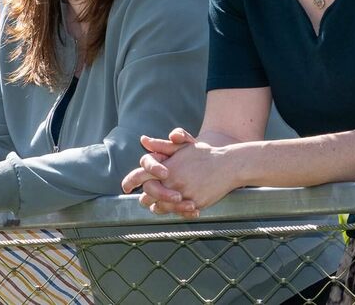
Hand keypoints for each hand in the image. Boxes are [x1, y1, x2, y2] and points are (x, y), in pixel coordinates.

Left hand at [122, 128, 237, 217]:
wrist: (228, 165)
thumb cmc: (204, 155)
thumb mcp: (182, 148)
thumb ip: (162, 146)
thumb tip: (144, 140)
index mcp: (166, 166)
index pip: (140, 175)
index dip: (130, 181)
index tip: (125, 187)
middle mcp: (171, 181)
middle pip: (147, 195)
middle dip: (146, 198)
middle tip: (145, 200)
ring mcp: (181, 193)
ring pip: (160, 207)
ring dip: (158, 207)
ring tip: (160, 206)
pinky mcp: (192, 204)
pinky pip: (177, 213)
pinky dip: (175, 212)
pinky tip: (177, 208)